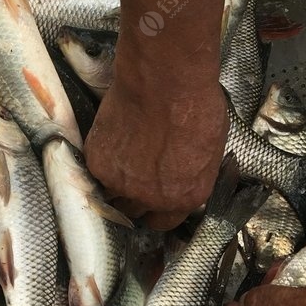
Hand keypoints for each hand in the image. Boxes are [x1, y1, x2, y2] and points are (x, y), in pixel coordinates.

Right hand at [83, 61, 228, 229]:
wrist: (163, 82)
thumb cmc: (195, 106)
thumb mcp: (209, 150)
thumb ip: (190, 175)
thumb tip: (180, 177)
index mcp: (184, 198)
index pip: (163, 223)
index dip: (156, 210)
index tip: (152, 200)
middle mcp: (150, 198)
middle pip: (132, 214)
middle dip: (132, 200)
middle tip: (133, 176)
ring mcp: (121, 184)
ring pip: (110, 195)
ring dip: (113, 183)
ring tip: (120, 159)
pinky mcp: (97, 164)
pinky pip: (95, 171)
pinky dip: (101, 159)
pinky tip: (112, 139)